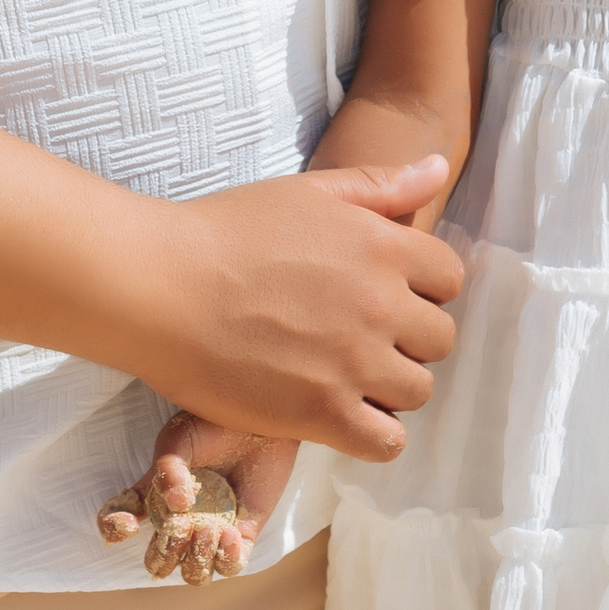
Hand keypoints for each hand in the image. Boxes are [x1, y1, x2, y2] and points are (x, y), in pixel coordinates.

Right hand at [98, 421, 300, 583]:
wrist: (257, 419)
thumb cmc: (213, 425)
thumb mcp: (181, 438)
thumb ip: (169, 469)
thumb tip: (176, 506)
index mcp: (154, 498)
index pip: (118, 522)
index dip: (113, 530)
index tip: (128, 524)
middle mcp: (179, 522)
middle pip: (158, 563)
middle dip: (163, 556)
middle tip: (181, 527)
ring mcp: (210, 532)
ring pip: (194, 574)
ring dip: (196, 561)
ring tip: (210, 529)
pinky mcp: (243, 535)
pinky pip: (231, 566)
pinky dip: (227, 559)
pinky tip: (231, 533)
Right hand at [137, 155, 458, 461]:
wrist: (159, 285)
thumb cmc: (225, 231)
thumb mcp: (307, 192)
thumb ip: (380, 185)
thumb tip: (438, 168)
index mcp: (383, 247)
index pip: (449, 279)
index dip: (419, 289)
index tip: (381, 295)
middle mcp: (381, 305)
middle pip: (439, 339)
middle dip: (407, 340)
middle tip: (356, 338)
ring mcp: (355, 362)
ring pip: (417, 391)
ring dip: (388, 387)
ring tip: (342, 375)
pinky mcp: (323, 413)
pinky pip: (387, 442)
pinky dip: (372, 434)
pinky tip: (339, 414)